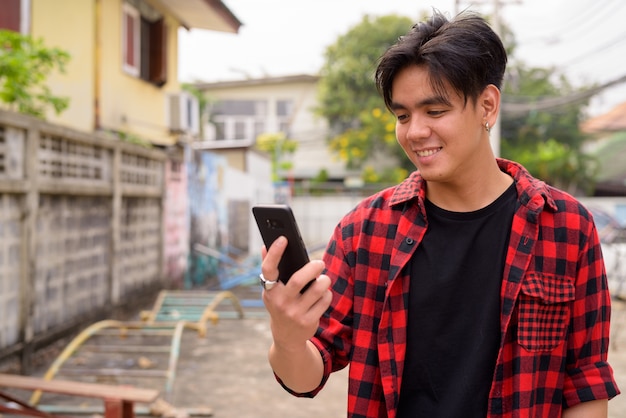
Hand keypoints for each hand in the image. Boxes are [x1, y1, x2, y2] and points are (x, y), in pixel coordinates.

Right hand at [260, 236, 331, 352]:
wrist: (286, 337)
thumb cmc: (280, 306)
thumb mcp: (272, 291)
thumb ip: (269, 269)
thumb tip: (265, 245)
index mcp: (270, 291)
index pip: (268, 269)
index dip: (274, 252)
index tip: (283, 238)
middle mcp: (280, 302)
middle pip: (299, 279)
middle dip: (313, 267)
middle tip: (320, 263)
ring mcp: (294, 313)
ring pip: (317, 289)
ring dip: (324, 280)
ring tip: (324, 279)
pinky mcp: (308, 321)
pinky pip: (324, 300)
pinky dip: (327, 294)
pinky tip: (323, 294)